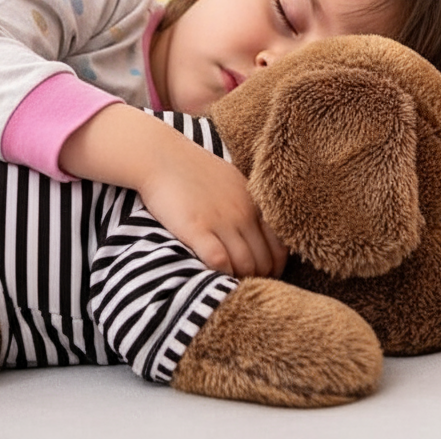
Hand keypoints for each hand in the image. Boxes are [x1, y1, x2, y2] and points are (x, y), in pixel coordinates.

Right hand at [137, 140, 287, 278]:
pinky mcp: (197, 228)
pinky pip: (219, 261)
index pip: (279, 247)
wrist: (160, 155)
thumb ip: (246, 203)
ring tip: (228, 284)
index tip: (263, 275)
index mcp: (252, 203)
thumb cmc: (192, 167)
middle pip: (264, 262)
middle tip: (244, 285)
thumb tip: (256, 225)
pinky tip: (212, 275)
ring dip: (239, 279)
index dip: (274, 267)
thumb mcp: (231, 180)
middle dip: (258, 279)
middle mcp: (242, 214)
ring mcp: (220, 221)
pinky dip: (221, 274)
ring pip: (245, 266)